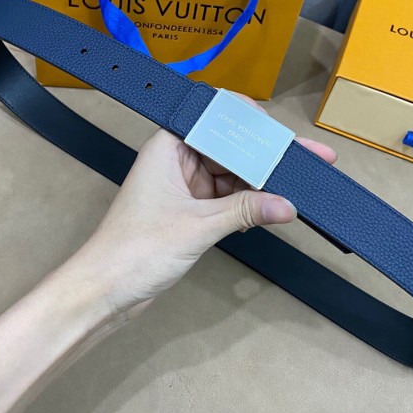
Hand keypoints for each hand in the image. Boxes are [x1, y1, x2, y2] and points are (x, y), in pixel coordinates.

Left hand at [79, 104, 335, 314]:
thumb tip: (288, 205)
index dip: (251, 124)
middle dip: (266, 155)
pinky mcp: (189, 210)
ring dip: (259, 182)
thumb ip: (244, 211)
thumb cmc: (136, 249)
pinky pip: (225, 198)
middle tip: (308, 157)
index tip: (282, 133)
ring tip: (298, 183)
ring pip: (230, 174)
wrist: (105, 291)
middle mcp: (177, 160)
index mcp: (169, 146)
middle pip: (230, 148)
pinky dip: (246, 203)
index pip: (217, 121)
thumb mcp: (197, 226)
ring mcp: (184, 186)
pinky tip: (270, 208)